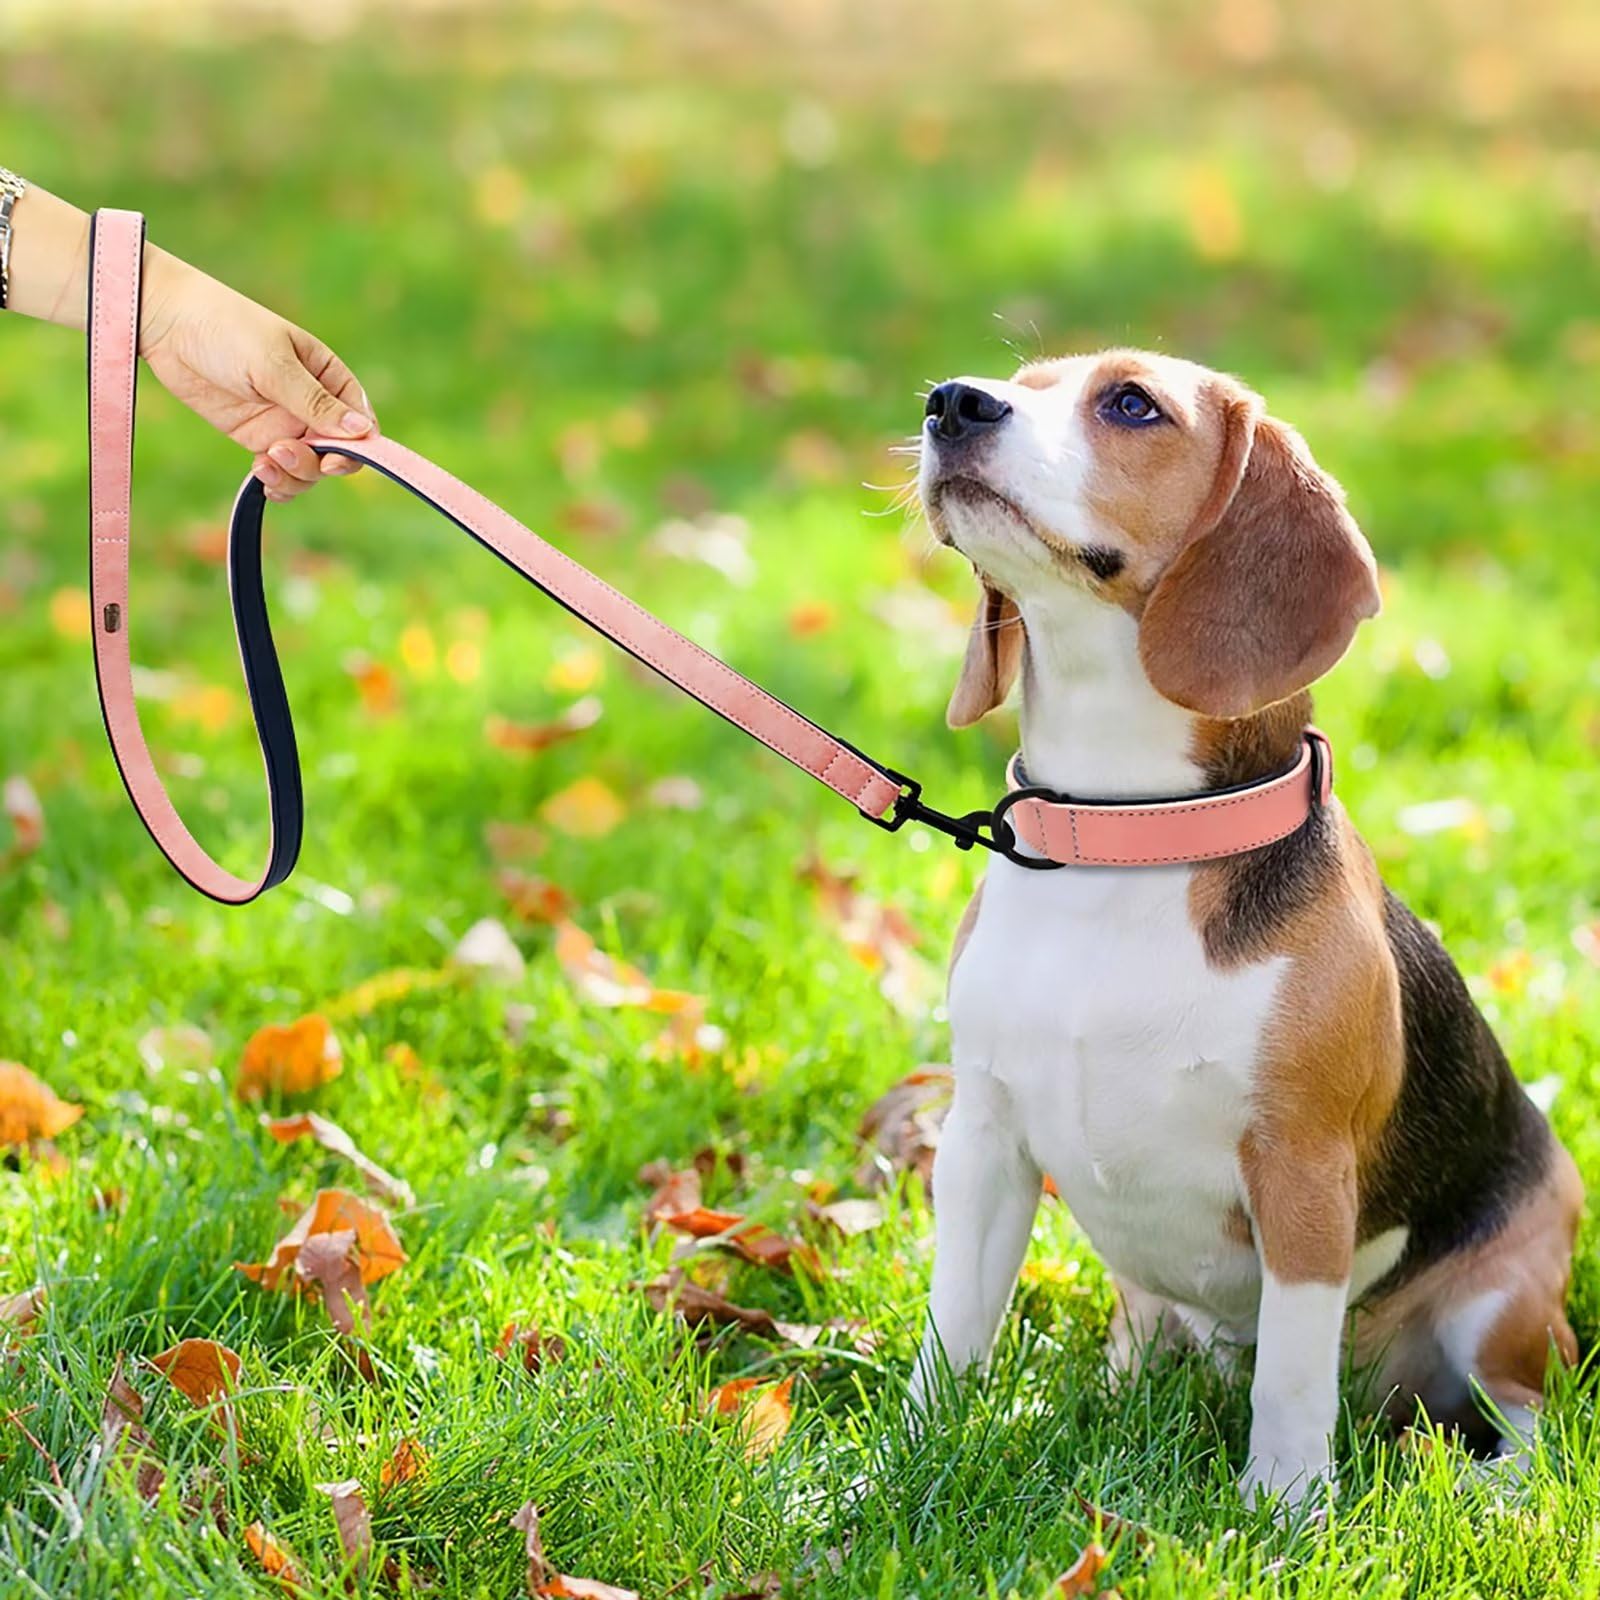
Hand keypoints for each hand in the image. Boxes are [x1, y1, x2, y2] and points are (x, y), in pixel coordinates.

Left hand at [138, 248, 375, 502]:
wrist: (167, 325)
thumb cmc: (227, 328)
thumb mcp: (274, 365)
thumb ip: (315, 402)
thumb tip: (363, 432)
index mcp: (329, 377)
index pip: (361, 423)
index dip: (356, 448)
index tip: (334, 459)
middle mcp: (313, 405)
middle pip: (337, 453)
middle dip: (316, 463)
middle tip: (284, 453)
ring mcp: (286, 424)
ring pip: (310, 468)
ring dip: (294, 475)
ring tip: (264, 463)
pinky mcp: (258, 438)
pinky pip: (280, 472)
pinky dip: (276, 482)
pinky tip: (260, 475)